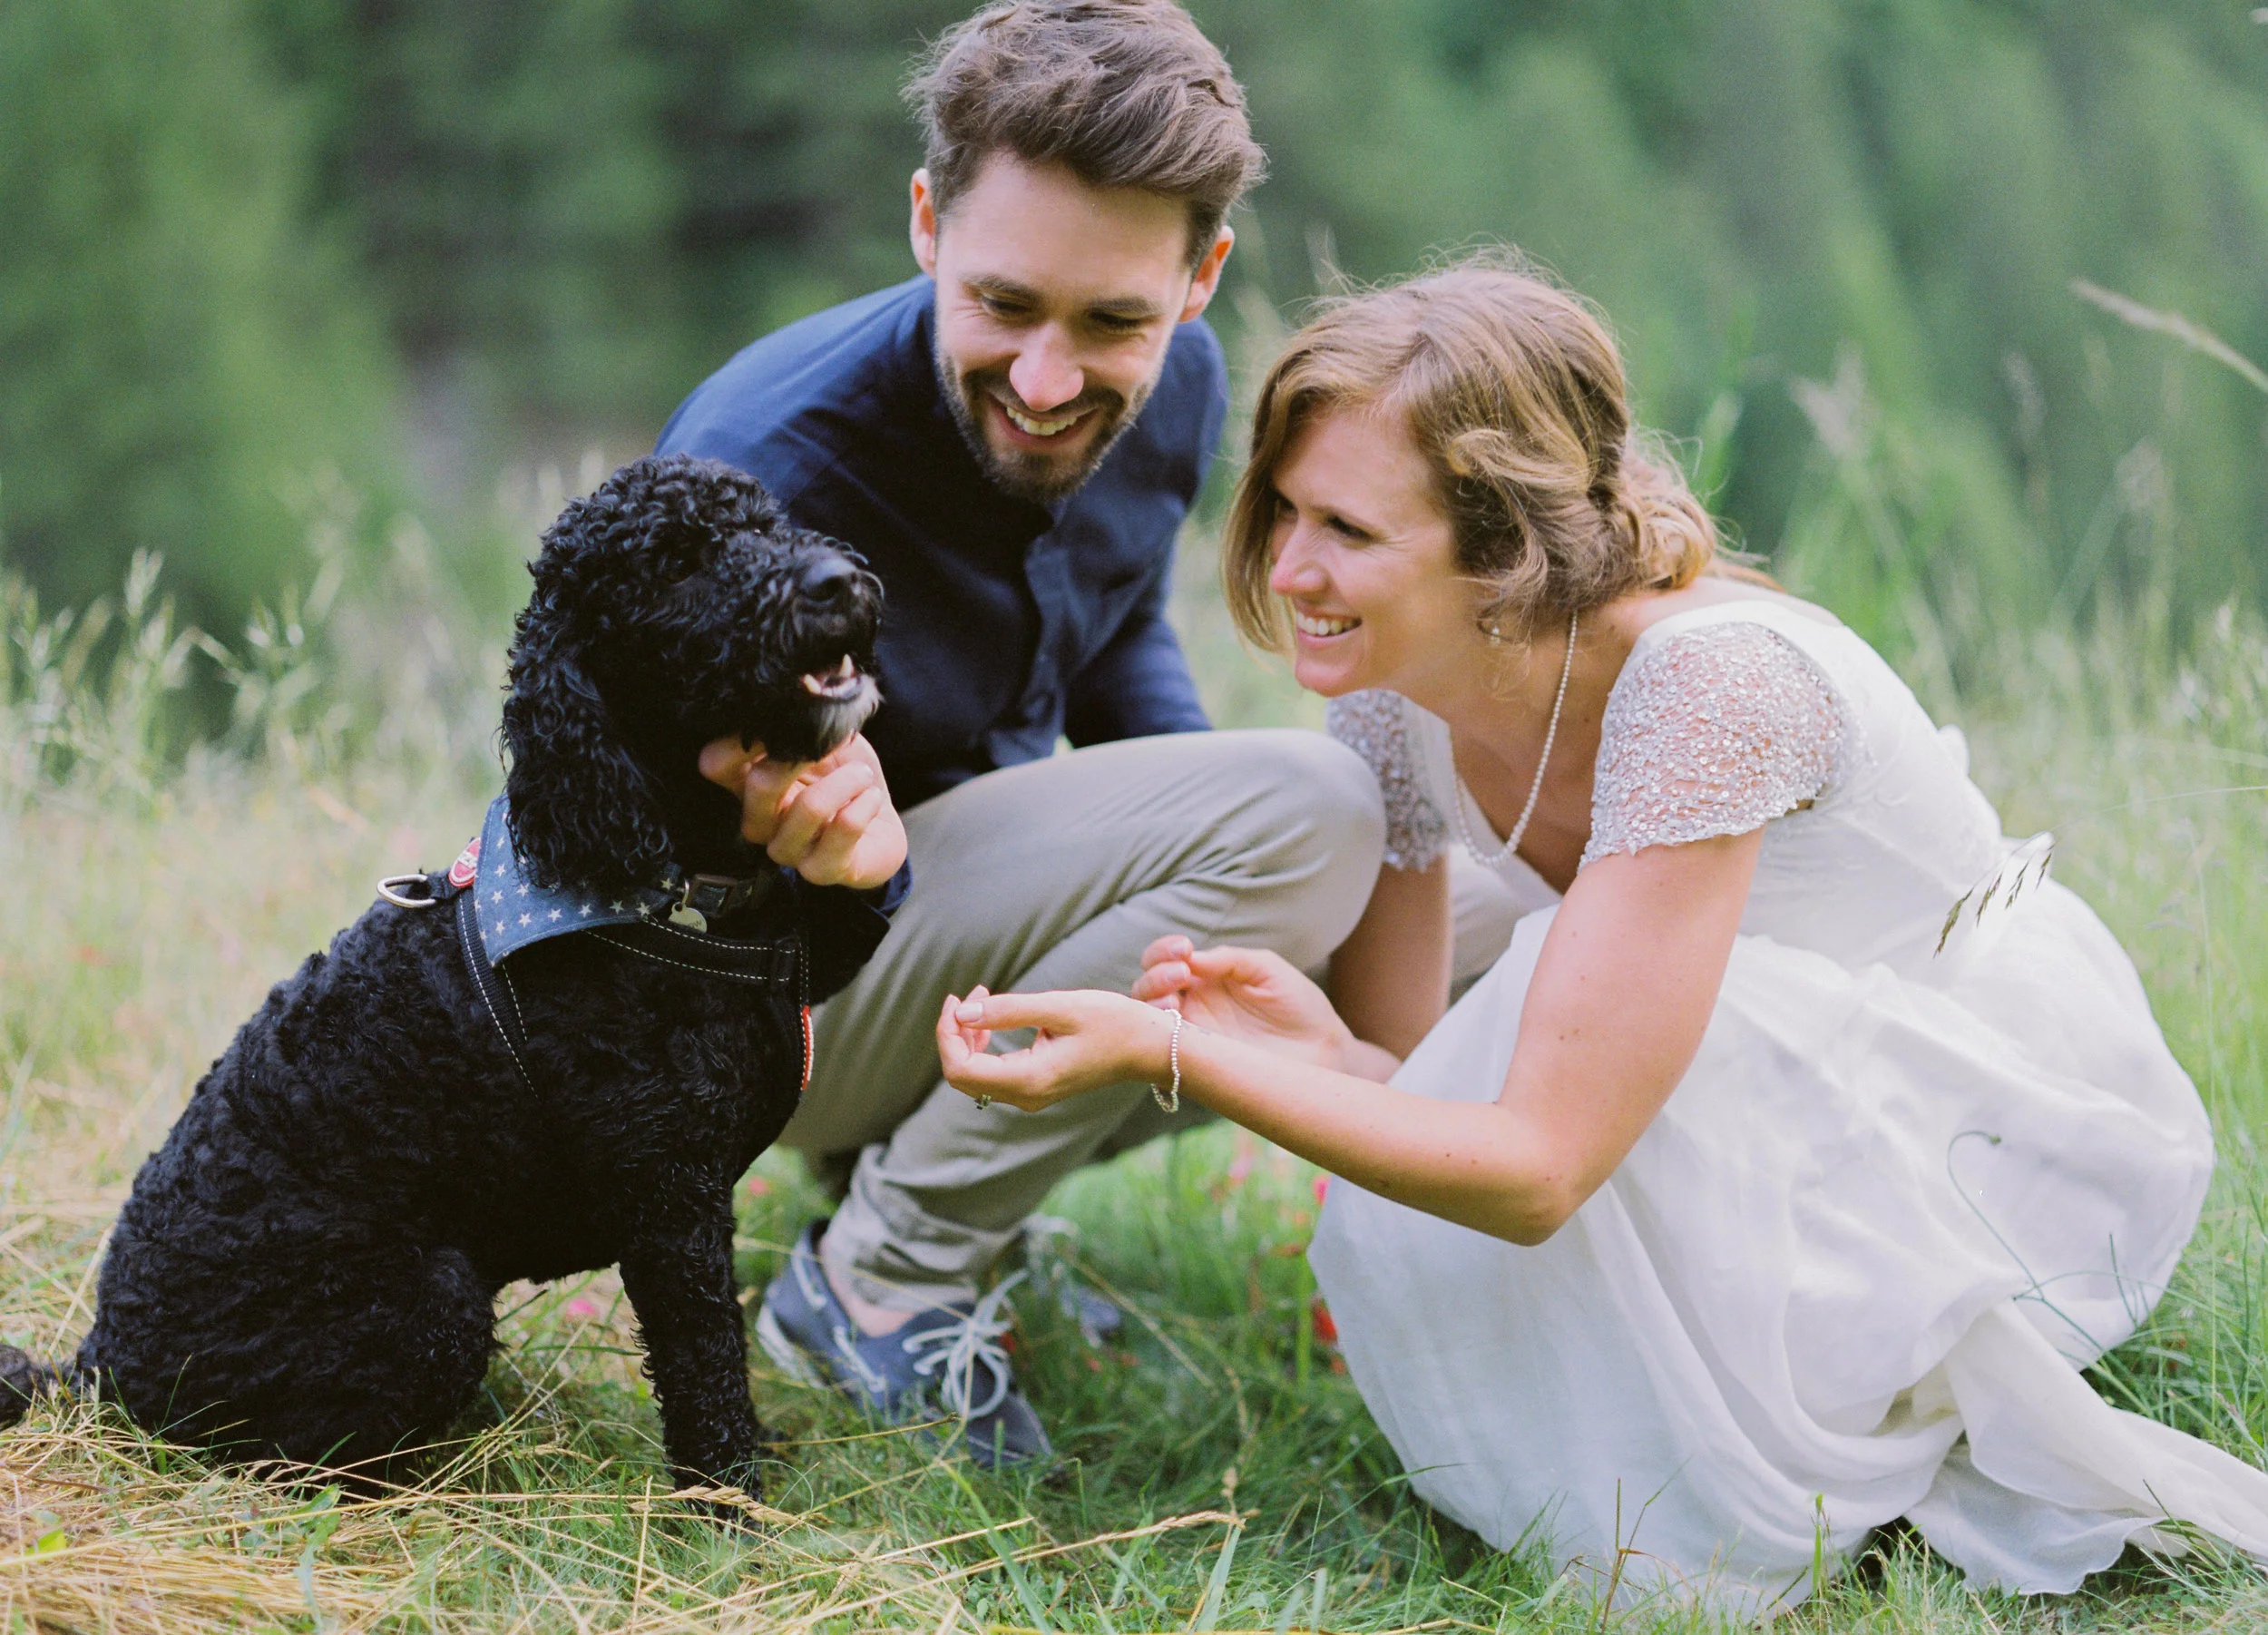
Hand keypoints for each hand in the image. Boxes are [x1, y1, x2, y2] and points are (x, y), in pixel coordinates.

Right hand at [698, 731, 907, 889]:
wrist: (879, 825)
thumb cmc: (844, 778)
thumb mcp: (829, 740)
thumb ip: (813, 718)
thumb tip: (807, 683)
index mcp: (750, 785)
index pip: (715, 764)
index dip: (740, 739)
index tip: (780, 717)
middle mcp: (760, 821)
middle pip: (758, 785)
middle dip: (802, 756)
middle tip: (832, 744)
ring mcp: (788, 850)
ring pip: (807, 809)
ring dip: (844, 782)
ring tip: (862, 775)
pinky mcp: (821, 870)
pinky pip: (842, 831)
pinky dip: (864, 806)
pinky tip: (871, 798)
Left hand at [935, 986, 1175, 1112]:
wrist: (1150, 1048)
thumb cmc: (1113, 1023)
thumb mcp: (1060, 1007)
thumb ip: (1008, 1010)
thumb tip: (962, 1013)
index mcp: (1029, 1079)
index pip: (960, 1068)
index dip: (947, 1034)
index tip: (958, 999)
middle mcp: (1026, 1096)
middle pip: (962, 1074)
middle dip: (955, 1033)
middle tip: (971, 994)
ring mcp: (1031, 1096)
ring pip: (975, 1073)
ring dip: (969, 1036)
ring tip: (982, 998)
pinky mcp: (1037, 1087)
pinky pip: (993, 1072)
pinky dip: (985, 1043)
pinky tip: (995, 1016)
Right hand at [1132, 936, 1353, 1070]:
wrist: (1323, 1049)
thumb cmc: (1298, 1004)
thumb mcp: (1266, 969)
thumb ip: (1229, 959)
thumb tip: (1191, 958)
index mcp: (1204, 978)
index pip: (1165, 961)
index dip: (1164, 952)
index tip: (1184, 950)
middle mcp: (1191, 1006)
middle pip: (1146, 988)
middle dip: (1156, 976)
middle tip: (1181, 975)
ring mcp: (1191, 1037)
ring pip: (1147, 1020)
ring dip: (1152, 1003)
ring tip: (1175, 999)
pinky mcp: (1196, 1066)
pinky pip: (1162, 1055)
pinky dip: (1157, 1040)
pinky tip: (1174, 1026)